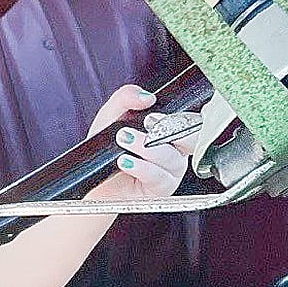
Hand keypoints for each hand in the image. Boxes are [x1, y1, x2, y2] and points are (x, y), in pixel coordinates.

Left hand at [84, 85, 191, 204]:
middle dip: (170, 131)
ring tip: (124, 140)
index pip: (190, 120)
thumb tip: (147, 97)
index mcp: (169, 131)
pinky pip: (159, 177)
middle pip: (192, 140)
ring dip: (147, 148)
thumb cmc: (107, 149)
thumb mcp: (111, 116)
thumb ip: (126, 98)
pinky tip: (124, 161)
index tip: (151, 117)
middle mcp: (175, 151)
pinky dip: (141, 167)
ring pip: (172, 158)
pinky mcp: (160, 189)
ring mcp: (170, 171)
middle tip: (145, 125)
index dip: (177, 118)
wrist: (94, 180)